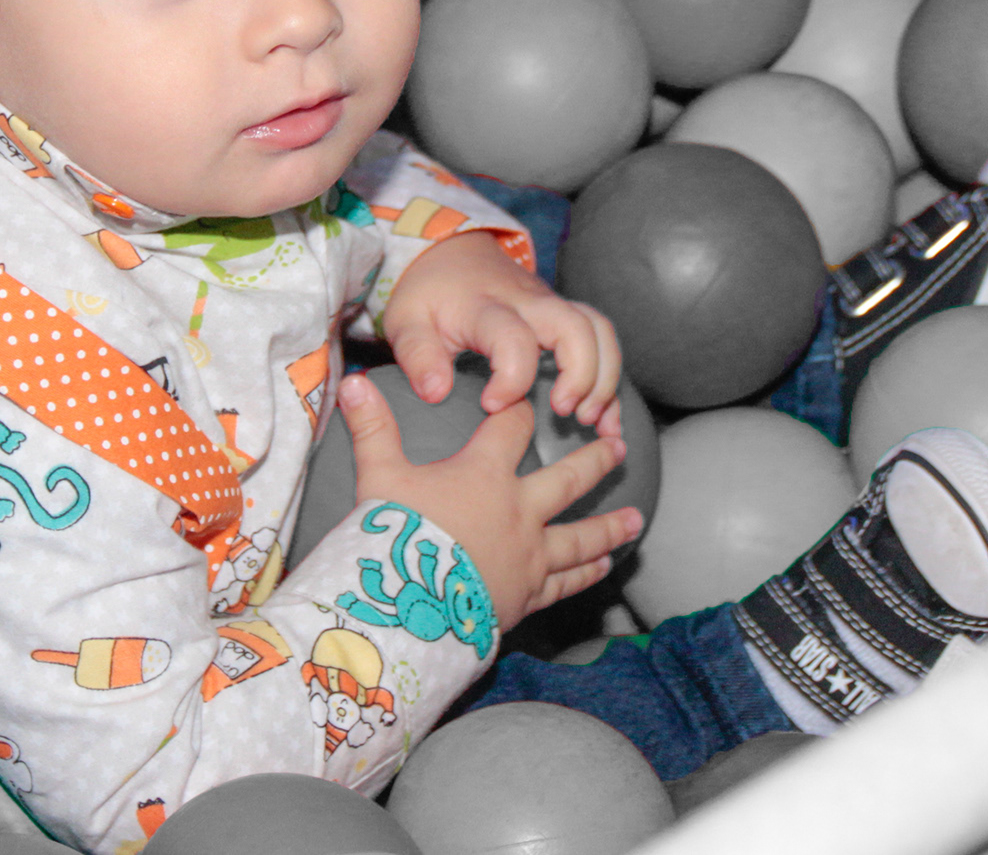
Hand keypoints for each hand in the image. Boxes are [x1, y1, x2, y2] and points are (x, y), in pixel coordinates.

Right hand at [338, 370, 643, 631]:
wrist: (410, 607)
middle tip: (620, 447)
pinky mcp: (528, 595)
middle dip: (595, 461)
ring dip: (608, 526)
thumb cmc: (394, 536)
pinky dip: (586, 573)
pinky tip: (604, 566)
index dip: (519, 408)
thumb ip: (372, 428)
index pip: (512, 428)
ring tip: (635, 519)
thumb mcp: (377, 476)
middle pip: (567, 479)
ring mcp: (529, 556)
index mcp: (484, 475)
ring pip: (580, 537)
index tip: (529, 397)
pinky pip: (565, 582)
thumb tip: (352, 381)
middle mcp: (518, 511)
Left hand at [381, 229, 622, 435]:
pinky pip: (601, 339)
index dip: (511, 378)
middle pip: (576, 327)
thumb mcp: (406, 321)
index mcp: (486, 306)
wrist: (449, 251)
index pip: (513, 338)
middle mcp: (528, 302)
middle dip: (582, 375)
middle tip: (564, 413)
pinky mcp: (563, 315)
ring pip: (598, 329)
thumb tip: (436, 393)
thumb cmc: (429, 293)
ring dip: (605, 376)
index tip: (491, 405)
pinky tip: (607, 420)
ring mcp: (551, 306)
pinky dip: (611, 380)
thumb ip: (418, 356)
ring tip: (591, 420)